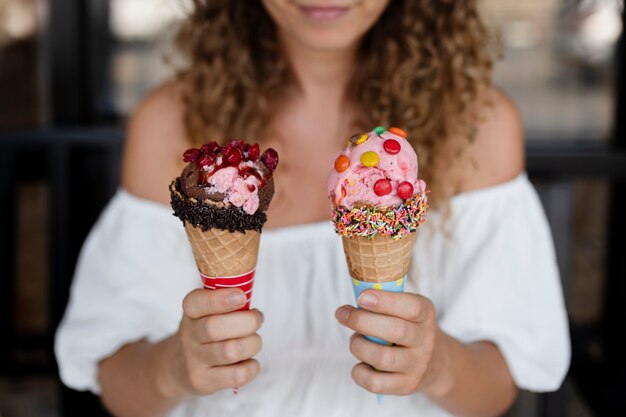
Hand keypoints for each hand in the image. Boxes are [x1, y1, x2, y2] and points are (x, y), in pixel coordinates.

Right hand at [172, 288, 262, 395]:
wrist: (180, 366)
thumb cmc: (207, 330)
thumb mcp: (209, 310)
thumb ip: (228, 299)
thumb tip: (250, 294)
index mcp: (191, 311)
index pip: (197, 302)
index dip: (220, 299)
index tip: (241, 296)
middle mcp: (189, 335)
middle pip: (215, 327)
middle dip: (247, 322)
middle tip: (257, 319)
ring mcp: (194, 361)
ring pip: (230, 351)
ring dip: (252, 343)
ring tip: (253, 341)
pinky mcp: (203, 381)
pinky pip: (237, 375)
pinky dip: (252, 366)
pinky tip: (248, 361)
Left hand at [335, 290, 449, 395]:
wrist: (433, 363)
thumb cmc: (406, 328)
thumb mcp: (404, 309)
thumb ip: (381, 303)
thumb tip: (346, 309)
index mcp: (425, 315)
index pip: (412, 307)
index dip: (386, 301)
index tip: (362, 297)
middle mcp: (425, 340)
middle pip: (396, 331)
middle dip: (362, 321)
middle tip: (343, 314)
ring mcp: (417, 365)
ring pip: (383, 358)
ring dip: (359, 346)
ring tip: (355, 340)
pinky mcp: (406, 386)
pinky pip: (376, 383)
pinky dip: (359, 372)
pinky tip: (360, 364)